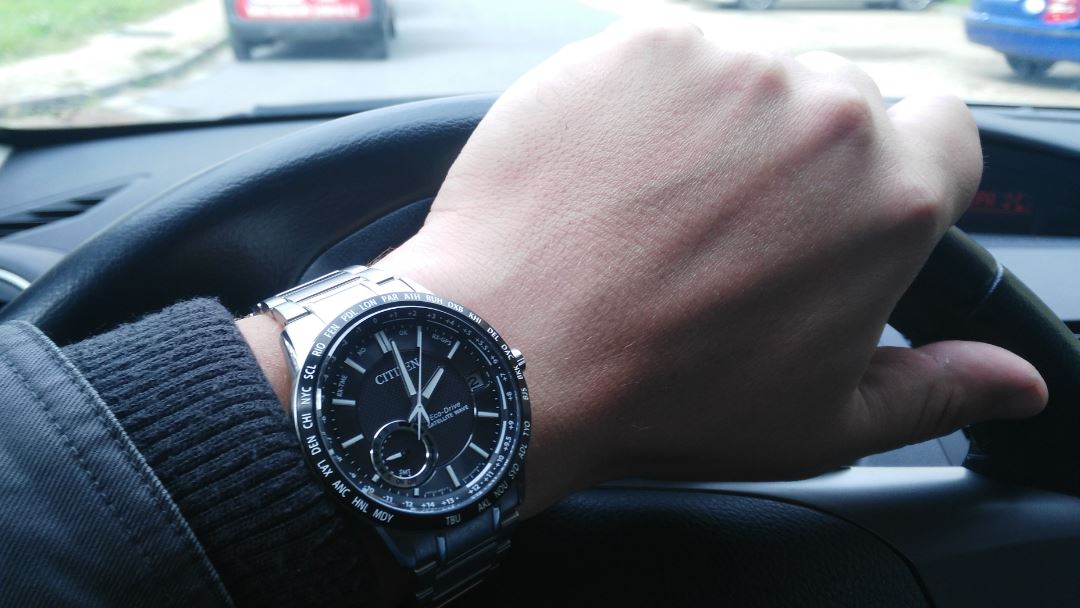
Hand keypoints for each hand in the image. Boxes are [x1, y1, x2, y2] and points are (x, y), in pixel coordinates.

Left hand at [372, 22, 1046, 515]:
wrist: (513, 353)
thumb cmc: (662, 393)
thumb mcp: (820, 423)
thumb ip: (934, 389)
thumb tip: (1013, 379)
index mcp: (892, 197)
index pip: (943, 135)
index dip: (893, 171)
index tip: (837, 207)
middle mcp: (825, 114)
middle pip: (841, 101)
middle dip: (797, 154)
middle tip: (724, 225)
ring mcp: (729, 66)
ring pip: (750, 74)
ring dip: (717, 123)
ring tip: (655, 206)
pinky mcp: (641, 41)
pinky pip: (666, 56)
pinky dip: (644, 101)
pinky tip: (610, 172)